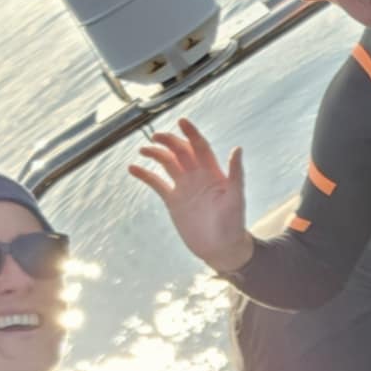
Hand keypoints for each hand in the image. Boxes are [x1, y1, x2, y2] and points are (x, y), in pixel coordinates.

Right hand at [130, 119, 255, 273]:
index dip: (191, 133)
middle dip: (169, 141)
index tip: (181, 121)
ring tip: (144, 149)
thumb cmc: (234, 224)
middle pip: (180, 151)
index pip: (200, 147)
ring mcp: (184, 187)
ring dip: (156, 153)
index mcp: (213, 173)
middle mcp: (197, 176)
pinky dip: (145, 175)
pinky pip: (157, 183)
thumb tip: (238, 148)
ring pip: (167, 163)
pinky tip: (132, 168)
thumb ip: (235, 174)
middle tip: (156, 137)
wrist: (222, 249)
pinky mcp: (173, 201)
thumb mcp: (236, 198)